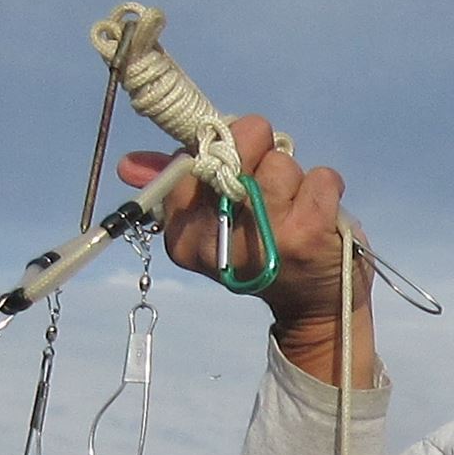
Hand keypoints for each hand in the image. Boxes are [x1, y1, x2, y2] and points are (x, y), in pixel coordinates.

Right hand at [116, 115, 375, 378]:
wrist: (313, 306)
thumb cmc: (261, 249)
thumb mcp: (212, 221)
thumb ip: (174, 184)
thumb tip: (127, 166)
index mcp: (186, 237)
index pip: (192, 161)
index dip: (219, 148)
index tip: (233, 164)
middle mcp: (222, 241)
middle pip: (238, 150)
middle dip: (259, 150)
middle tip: (267, 177)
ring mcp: (267, 239)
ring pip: (280, 164)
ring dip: (295, 176)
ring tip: (294, 204)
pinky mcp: (310, 236)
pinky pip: (321, 177)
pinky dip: (326, 186)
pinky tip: (320, 212)